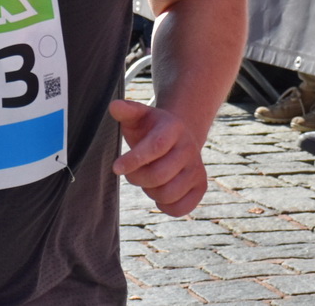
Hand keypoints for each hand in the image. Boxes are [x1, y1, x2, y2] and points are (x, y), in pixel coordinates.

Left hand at [109, 98, 206, 216]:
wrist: (176, 139)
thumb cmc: (150, 129)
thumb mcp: (139, 117)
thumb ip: (127, 111)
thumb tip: (113, 106)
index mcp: (174, 128)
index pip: (155, 146)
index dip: (134, 159)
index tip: (116, 167)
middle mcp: (190, 148)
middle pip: (159, 175)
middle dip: (137, 178)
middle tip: (131, 172)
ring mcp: (197, 168)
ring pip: (168, 194)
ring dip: (150, 191)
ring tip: (148, 179)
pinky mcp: (201, 186)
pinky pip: (180, 208)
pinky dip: (164, 206)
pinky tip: (159, 192)